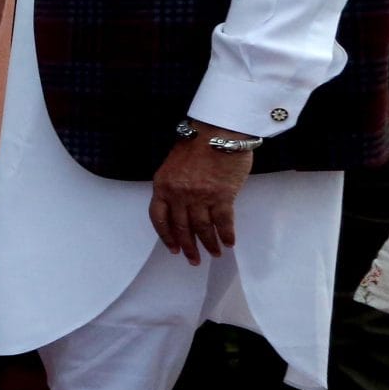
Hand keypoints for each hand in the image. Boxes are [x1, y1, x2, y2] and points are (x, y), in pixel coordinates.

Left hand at [150, 123, 253, 263]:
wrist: (218, 130)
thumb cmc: (197, 143)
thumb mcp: (174, 165)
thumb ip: (175, 185)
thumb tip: (183, 206)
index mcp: (162, 185)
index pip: (159, 218)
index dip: (166, 236)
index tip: (172, 248)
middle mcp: (178, 194)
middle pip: (181, 227)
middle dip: (187, 247)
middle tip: (193, 260)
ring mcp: (200, 196)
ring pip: (202, 228)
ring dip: (209, 244)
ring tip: (214, 254)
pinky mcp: (222, 195)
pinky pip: (223, 221)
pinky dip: (226, 234)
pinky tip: (229, 243)